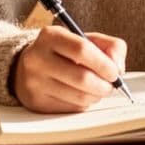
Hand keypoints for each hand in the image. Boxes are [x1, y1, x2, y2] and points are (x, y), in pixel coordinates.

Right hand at [12, 26, 127, 112]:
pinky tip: (81, 95)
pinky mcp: (36, 102)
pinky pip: (71, 109)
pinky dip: (83, 104)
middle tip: (111, 85)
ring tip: (96, 89)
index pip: (82, 50)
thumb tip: (118, 68)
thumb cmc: (63, 52)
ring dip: (96, 96)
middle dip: (104, 85)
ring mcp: (34, 82)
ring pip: (79, 97)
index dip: (104, 64)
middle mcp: (38, 59)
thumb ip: (110, 46)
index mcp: (51, 36)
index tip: (115, 72)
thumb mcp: (85, 39)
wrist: (26, 66)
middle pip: (82, 78)